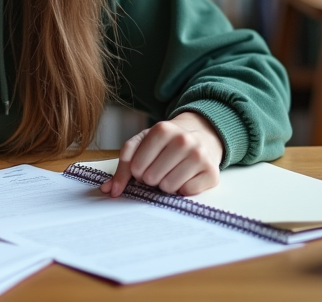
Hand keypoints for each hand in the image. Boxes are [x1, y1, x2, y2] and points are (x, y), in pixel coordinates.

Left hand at [100, 112, 223, 197]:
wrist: (202, 136)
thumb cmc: (166, 143)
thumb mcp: (142, 144)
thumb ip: (124, 165)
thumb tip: (109, 190)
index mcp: (162, 129)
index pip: (136, 167)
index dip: (138, 171)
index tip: (145, 165)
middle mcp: (183, 140)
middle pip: (152, 178)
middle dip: (152, 178)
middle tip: (161, 169)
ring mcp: (200, 156)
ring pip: (169, 187)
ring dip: (167, 185)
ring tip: (173, 172)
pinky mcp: (212, 173)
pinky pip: (187, 193)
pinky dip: (183, 190)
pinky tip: (187, 177)